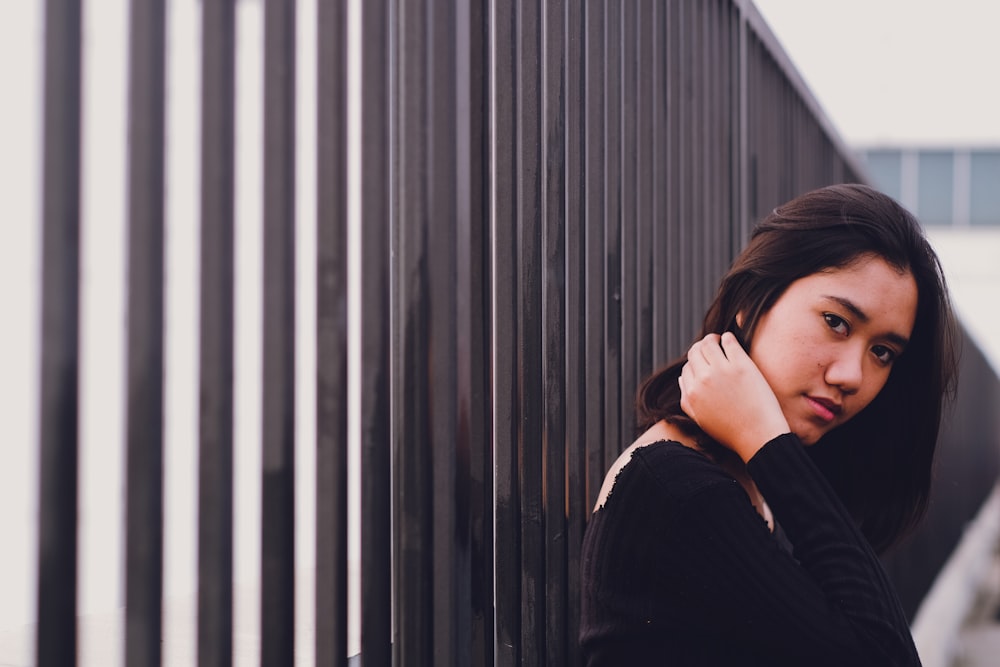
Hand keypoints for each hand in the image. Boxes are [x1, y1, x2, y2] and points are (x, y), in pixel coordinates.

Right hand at [679, 332, 789, 461]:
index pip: (686, 368)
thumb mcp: (700, 420)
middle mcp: (703, 379)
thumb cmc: (732, 431)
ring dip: (712, 339)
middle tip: (710, 346)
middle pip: (694, 352)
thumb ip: (686, 400)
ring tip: (719, 340)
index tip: (703, 363)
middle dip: (700, 348)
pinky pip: (729, 341)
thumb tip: (682, 379)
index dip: (694, 364)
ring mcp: (722, 370)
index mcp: (692, 393)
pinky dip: (727, 337)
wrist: (759, 437)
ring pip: (708, 343)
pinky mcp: (741, 365)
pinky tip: (730, 339)